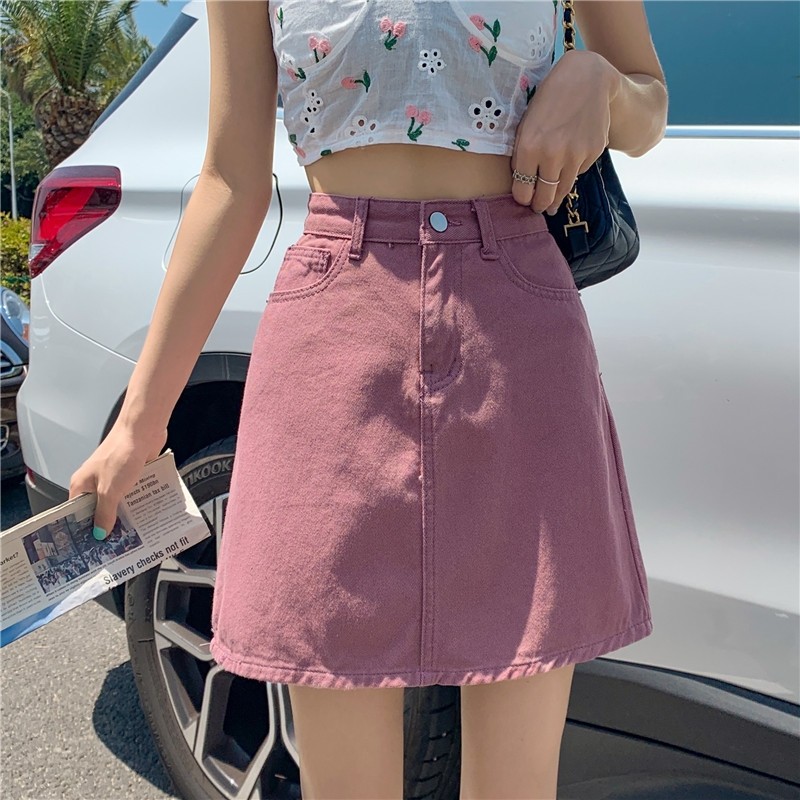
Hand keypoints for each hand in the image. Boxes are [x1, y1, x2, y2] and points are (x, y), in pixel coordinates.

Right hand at [68, 420, 167, 538]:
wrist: (143, 430)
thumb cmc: (122, 454)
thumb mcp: (110, 490)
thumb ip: (105, 513)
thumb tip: (100, 533)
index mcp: (81, 484)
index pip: (77, 513)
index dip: (84, 529)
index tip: (92, 547)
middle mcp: (95, 480)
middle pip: (99, 508)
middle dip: (109, 524)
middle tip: (117, 545)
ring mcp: (114, 476)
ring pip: (118, 501)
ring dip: (127, 514)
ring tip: (135, 534)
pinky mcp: (131, 472)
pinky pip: (133, 492)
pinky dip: (138, 502)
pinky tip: (147, 514)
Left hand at [510, 49, 619, 213]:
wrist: (586, 77)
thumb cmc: (548, 99)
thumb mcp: (526, 123)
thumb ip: (522, 153)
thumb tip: (522, 183)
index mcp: (529, 147)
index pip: (522, 191)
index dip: (522, 199)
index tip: (523, 201)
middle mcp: (552, 155)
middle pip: (544, 197)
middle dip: (539, 206)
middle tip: (537, 210)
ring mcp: (576, 155)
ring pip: (563, 189)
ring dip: (556, 198)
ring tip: (552, 204)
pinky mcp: (593, 151)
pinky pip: (579, 172)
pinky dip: (573, 171)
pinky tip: (570, 162)